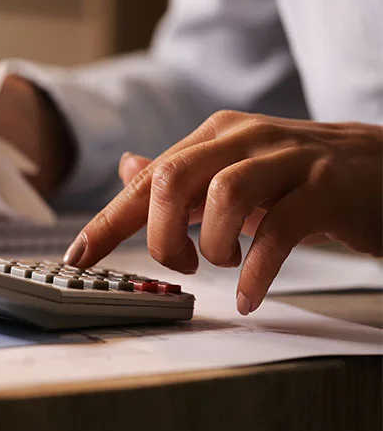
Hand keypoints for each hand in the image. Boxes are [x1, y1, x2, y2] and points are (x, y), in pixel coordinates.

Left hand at [63, 111, 382, 313]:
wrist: (382, 168)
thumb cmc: (297, 177)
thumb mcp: (233, 172)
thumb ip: (181, 173)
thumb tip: (127, 169)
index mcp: (214, 135)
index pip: (149, 178)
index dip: (108, 221)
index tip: (78, 258)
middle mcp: (244, 138)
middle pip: (174, 179)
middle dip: (160, 234)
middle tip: (179, 265)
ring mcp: (288, 159)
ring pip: (223, 196)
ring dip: (210, 247)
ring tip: (223, 266)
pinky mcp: (326, 188)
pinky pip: (279, 231)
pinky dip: (256, 271)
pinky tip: (247, 295)